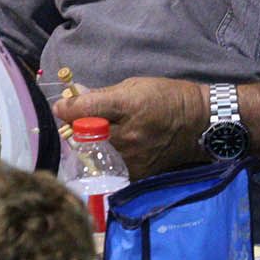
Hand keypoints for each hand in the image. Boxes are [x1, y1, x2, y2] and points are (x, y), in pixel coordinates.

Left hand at [53, 77, 207, 178]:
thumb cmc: (166, 97)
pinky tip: (112, 149)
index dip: (67, 107)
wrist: (198, 122)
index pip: (84, 109)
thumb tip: (74, 96)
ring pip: (94, 153)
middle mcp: (127, 134)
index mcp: (127, 106)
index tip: (61, 106)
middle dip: (75, 127)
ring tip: (97, 135)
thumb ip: (102, 94)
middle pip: (83, 135)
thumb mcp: (135, 86)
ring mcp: (131, 157)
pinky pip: (109, 167)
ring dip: (88, 145)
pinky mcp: (137, 173)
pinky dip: (105, 158)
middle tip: (77, 122)